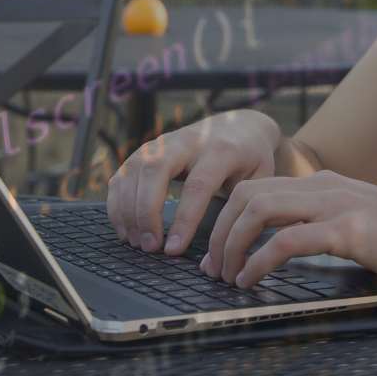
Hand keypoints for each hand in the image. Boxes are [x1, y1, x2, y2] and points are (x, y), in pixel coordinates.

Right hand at [105, 109, 281, 255]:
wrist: (240, 126)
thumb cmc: (251, 160)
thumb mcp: (258, 179)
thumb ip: (241, 207)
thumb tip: (224, 249)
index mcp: (221, 150)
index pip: (197, 185)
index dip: (183, 219)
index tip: (173, 249)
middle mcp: (187, 141)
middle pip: (156, 170)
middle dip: (146, 212)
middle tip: (149, 247)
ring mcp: (163, 142)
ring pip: (134, 169)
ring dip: (128, 209)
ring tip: (135, 243)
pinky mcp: (147, 149)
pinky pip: (123, 173)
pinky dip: (118, 201)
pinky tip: (123, 227)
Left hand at [200, 170, 376, 290]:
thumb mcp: (360, 222)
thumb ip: (326, 225)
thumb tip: (288, 247)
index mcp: (325, 184)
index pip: (257, 188)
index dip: (227, 219)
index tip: (217, 253)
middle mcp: (324, 186)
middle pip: (247, 194)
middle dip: (219, 231)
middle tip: (212, 268)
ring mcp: (335, 204)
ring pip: (258, 211)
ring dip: (232, 245)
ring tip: (228, 276)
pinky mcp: (348, 230)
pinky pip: (285, 242)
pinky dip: (258, 262)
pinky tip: (252, 281)